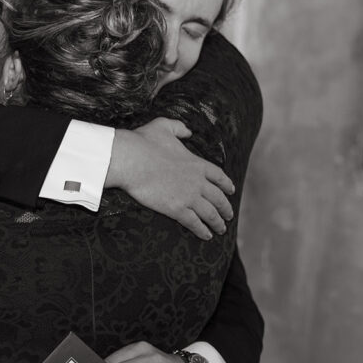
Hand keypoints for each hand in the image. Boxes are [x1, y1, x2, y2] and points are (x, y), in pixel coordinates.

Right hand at [106, 118, 233, 239]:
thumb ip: (179, 128)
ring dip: (217, 223)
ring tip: (221, 230)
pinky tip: (206, 236)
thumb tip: (188, 132)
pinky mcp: (176, 209)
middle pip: (218, 198)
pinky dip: (202, 230)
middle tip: (229, 215)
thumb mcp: (163, 126)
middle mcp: (197, 181)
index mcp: (197, 163)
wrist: (131, 160)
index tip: (231, 191)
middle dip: (225, 208)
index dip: (226, 184)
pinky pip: (194, 223)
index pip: (218, 176)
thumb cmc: (144, 142)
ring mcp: (189, 196)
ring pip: (210, 213)